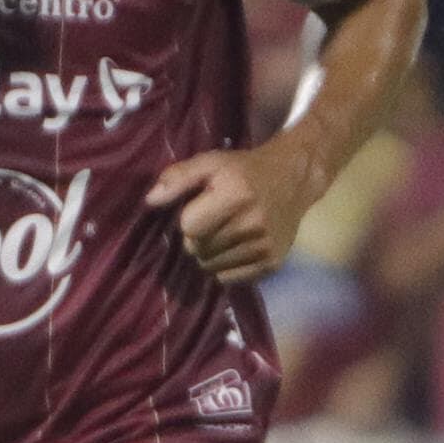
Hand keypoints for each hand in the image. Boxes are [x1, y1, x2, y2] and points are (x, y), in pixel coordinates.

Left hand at [148, 139, 315, 283]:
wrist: (293, 179)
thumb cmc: (244, 170)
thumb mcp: (210, 163)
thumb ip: (178, 178)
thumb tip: (150, 201)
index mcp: (235, 195)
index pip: (189, 227)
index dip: (189, 217)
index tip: (202, 207)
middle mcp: (252, 224)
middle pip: (197, 250)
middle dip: (197, 237)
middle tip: (213, 221)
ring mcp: (264, 247)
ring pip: (210, 267)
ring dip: (209, 254)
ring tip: (223, 234)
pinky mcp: (271, 264)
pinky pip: (229, 279)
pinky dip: (225, 267)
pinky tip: (235, 247)